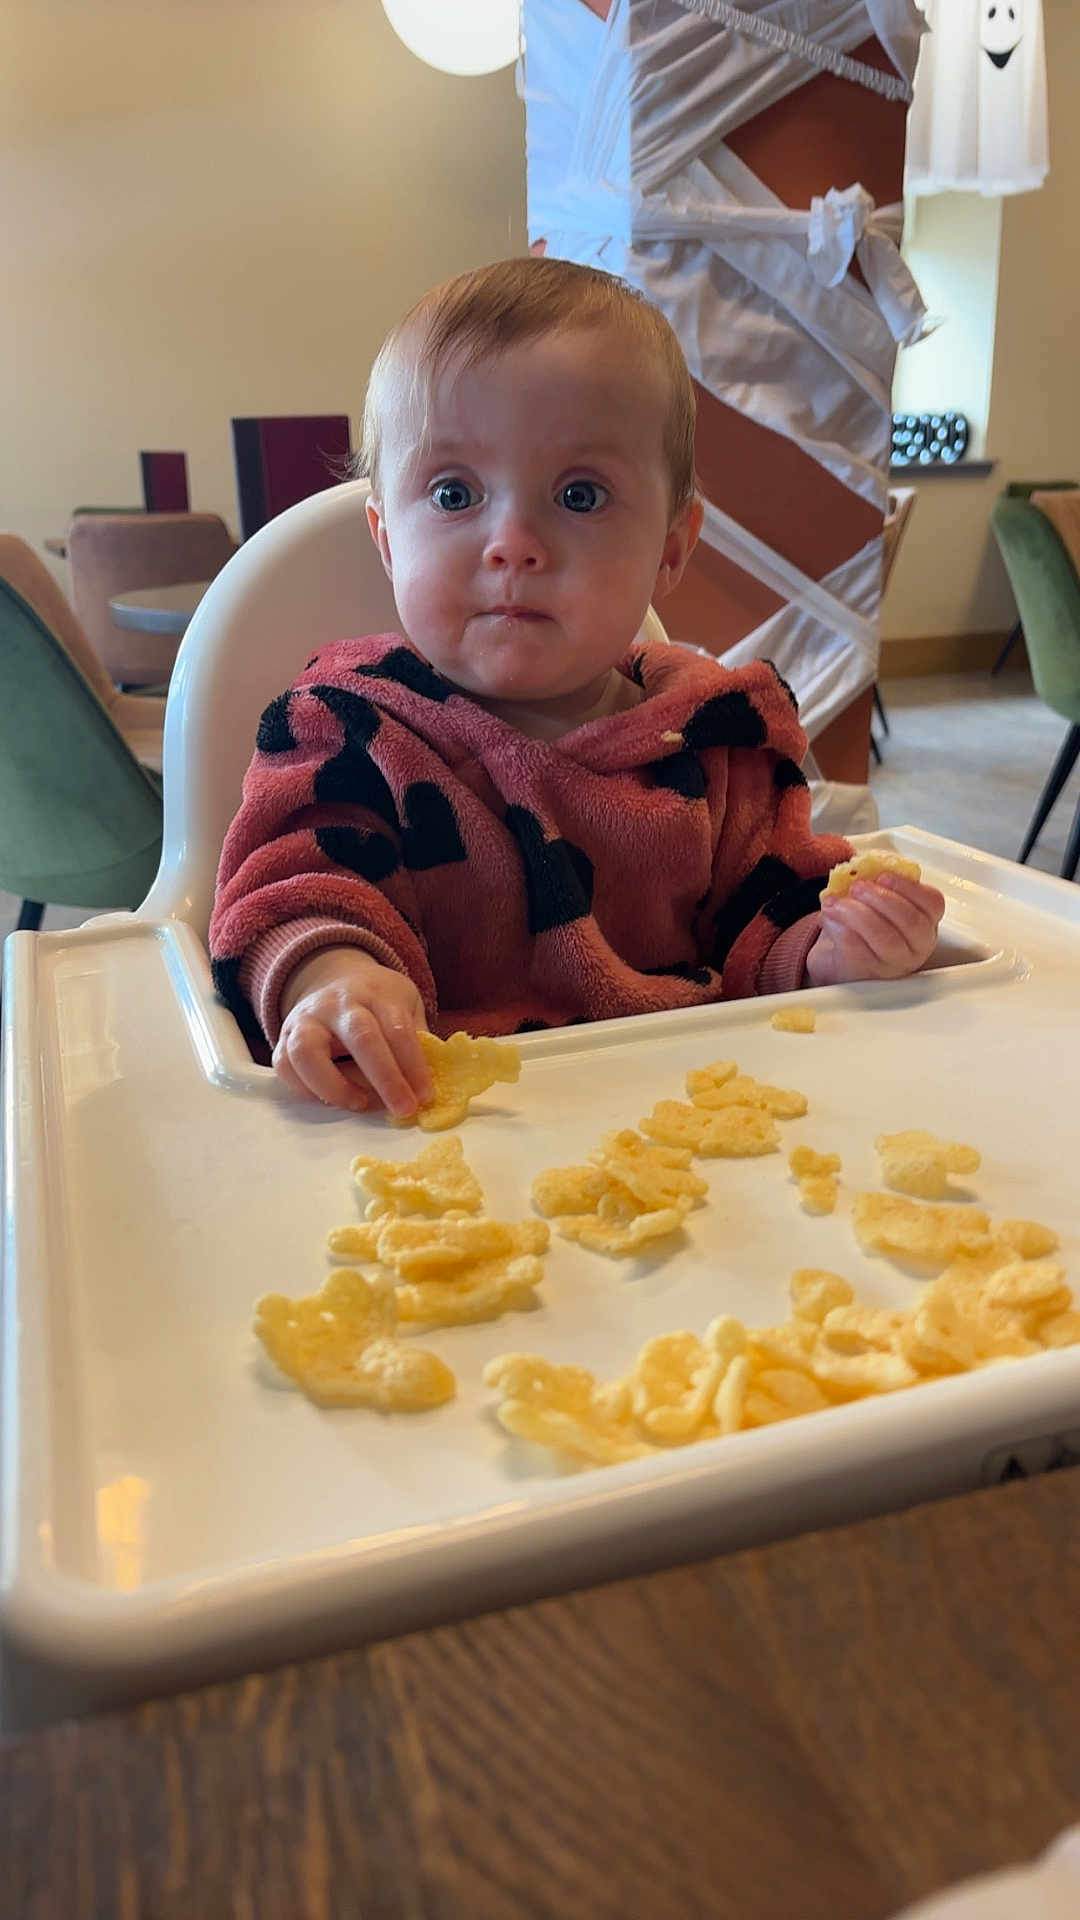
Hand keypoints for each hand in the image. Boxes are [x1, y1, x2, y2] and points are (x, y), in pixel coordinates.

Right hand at [274, 947, 432, 1115]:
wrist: (333, 975)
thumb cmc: (377, 1000)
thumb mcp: (405, 1003)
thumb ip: (417, 1037)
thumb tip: (426, 1083)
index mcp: (376, 993)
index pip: (398, 1028)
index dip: (413, 1066)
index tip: (425, 1097)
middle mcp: (338, 1003)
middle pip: (361, 1038)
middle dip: (385, 1079)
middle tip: (403, 1109)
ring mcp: (306, 1018)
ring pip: (307, 1050)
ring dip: (334, 1086)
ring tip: (359, 1104)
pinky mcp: (284, 1037)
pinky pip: (285, 1065)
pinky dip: (305, 1090)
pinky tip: (330, 1100)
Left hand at [805, 872, 945, 987]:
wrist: (841, 960)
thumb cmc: (865, 927)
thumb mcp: (875, 902)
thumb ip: (877, 885)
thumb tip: (862, 867)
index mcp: (925, 923)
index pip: (932, 903)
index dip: (909, 887)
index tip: (884, 875)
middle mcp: (915, 946)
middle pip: (910, 921)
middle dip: (881, 898)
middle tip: (857, 887)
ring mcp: (893, 964)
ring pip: (884, 937)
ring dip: (857, 913)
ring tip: (836, 902)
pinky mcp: (867, 973)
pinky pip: (857, 950)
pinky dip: (840, 929)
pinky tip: (829, 918)